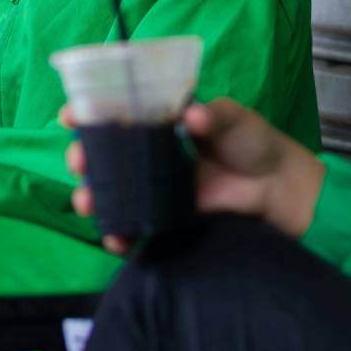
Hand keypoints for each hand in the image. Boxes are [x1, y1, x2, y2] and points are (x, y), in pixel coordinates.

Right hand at [62, 98, 325, 252]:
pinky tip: (115, 237)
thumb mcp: (233, 119)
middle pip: (103, 155)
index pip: (115, 112)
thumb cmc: (253, 143)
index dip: (88, 113)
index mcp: (159, 122)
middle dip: (82, 157)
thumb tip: (193, 116)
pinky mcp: (166, 218)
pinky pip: (135, 226)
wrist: (279, 188)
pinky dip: (120, 233)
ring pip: (111, 192)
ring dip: (92, 196)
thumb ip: (212, 117)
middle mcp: (149, 154)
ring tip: (87, 201)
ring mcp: (154, 188)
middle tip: (79, 161)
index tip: (71, 117)